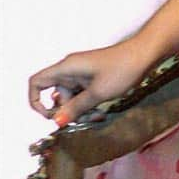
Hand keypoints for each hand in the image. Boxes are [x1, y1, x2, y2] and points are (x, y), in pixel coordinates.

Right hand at [28, 36, 155, 127]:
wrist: (143, 56)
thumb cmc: (122, 69)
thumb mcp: (98, 93)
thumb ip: (76, 108)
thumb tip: (57, 121)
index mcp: (66, 69)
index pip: (36, 82)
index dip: (36, 101)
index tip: (48, 116)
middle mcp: (70, 71)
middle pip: (57, 97)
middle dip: (68, 112)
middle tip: (85, 120)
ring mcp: (80, 75)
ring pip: (71, 99)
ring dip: (81, 111)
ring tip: (98, 116)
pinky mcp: (91, 79)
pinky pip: (82, 96)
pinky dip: (89, 105)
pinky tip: (101, 111)